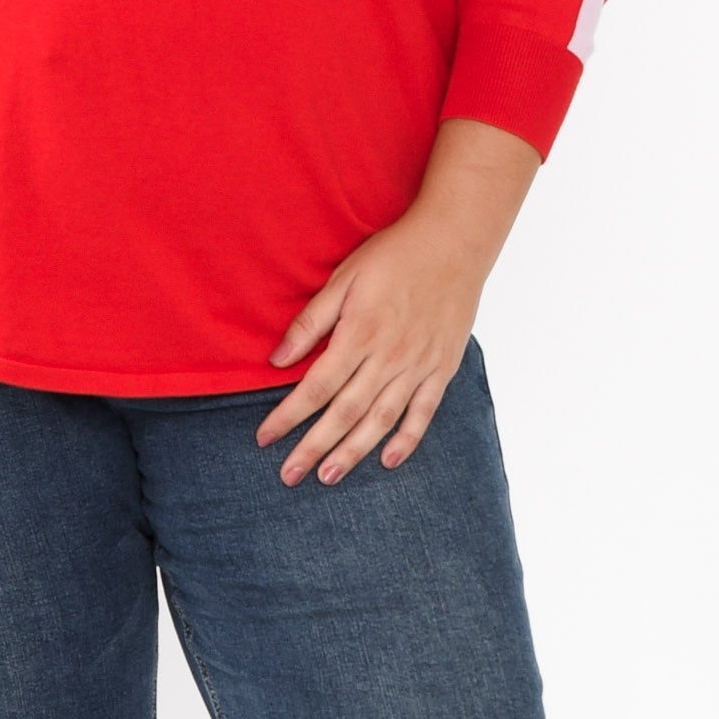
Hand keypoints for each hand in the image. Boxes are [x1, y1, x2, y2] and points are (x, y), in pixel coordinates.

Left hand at [254, 207, 486, 487]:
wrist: (454, 242)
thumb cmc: (393, 255)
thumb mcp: (344, 278)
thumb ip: (311, 321)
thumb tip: (277, 360)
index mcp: (360, 333)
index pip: (316, 386)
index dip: (288, 415)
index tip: (265, 437)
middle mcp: (389, 358)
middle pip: (345, 413)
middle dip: (313, 447)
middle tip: (288, 476)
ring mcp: (419, 366)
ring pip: (381, 421)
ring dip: (353, 452)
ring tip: (328, 477)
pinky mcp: (442, 368)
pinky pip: (423, 413)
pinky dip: (407, 440)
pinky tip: (388, 460)